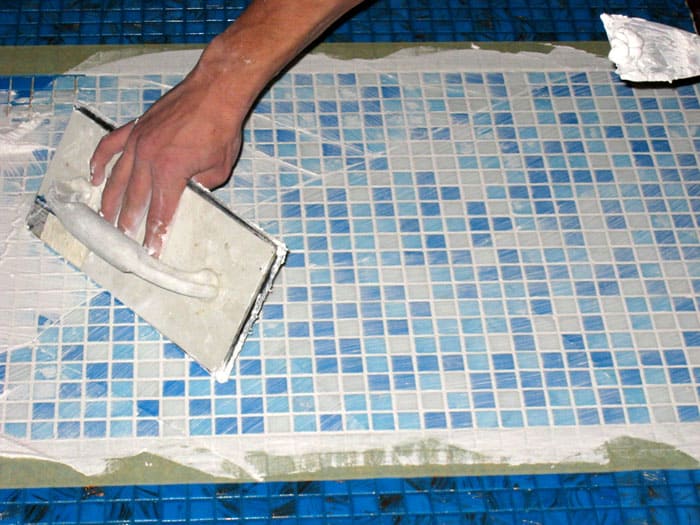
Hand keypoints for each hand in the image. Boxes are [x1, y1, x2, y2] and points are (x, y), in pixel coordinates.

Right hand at [90, 68, 242, 256]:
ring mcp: (138, 141)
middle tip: (123, 241)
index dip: (155, 234)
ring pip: (118, 177)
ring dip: (111, 200)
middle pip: (135, 199)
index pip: (161, 212)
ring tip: (105, 219)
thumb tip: (187, 196)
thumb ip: (200, 187)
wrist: (215, 92)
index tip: (150, 251)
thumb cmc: (221, 128)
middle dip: (129, 224)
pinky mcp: (135, 127)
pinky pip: (110, 146)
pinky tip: (95, 177)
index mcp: (170, 172)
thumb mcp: (219, 169)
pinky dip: (100, 162)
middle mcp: (148, 158)